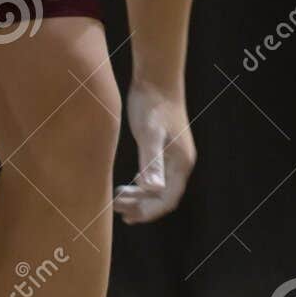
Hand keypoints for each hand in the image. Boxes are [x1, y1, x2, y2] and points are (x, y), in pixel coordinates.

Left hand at [114, 82, 194, 224]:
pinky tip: (125, 186)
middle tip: (114, 207)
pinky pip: (154, 176)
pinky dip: (140, 186)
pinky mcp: (162, 148)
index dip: (148, 213)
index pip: (168, 200)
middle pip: (163, 197)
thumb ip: (151, 162)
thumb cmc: (152, 105)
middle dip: (141, 207)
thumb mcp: (149, 134)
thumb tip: (152, 189)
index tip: (127, 217)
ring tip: (116, 199)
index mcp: (181, 163)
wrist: (157, 79)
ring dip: (139, 198)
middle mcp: (180, 162)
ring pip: (158, 187)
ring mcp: (172, 155)